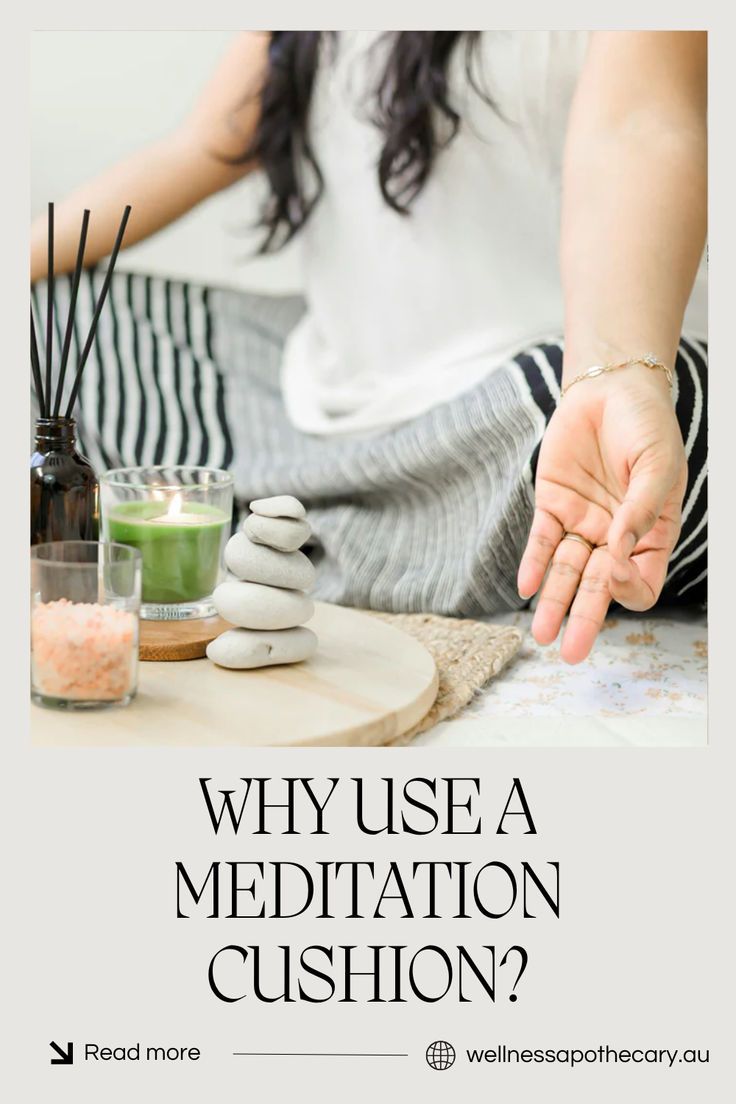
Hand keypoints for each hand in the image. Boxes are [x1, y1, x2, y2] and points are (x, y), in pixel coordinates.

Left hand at [517, 366, 686, 662]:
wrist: (612, 389)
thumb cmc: (647, 427)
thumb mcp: (658, 466)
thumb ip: (640, 510)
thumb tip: (616, 555)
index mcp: (650, 535)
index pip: (640, 583)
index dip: (628, 588)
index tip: (615, 570)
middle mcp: (615, 537)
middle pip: (598, 589)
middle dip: (584, 619)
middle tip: (569, 653)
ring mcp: (583, 523)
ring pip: (565, 573)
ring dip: (553, 602)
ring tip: (541, 634)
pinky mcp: (553, 505)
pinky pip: (542, 541)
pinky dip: (533, 563)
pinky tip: (526, 587)